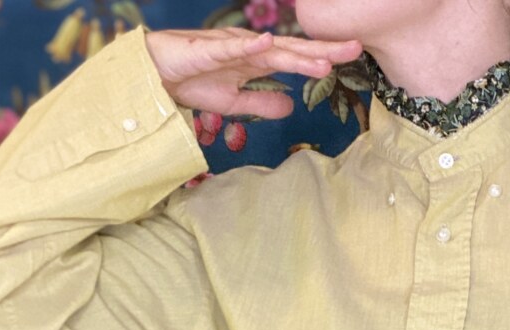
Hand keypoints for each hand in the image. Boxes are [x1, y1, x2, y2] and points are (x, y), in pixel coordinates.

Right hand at [144, 28, 363, 118]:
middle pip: (292, 50)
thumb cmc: (192, 80)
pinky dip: (251, 46)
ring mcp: (230, 48)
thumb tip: (292, 107)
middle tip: (355, 48)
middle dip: (323, 50)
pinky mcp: (208, 52)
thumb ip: (262, 103)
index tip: (353, 56)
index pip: (297, 58)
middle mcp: (249, 50)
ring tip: (324, 60)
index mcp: (257, 60)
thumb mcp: (234, 101)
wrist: (154, 73)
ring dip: (297, 55)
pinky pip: (231, 49)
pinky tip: (269, 43)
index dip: (323, 57)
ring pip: (270, 51)